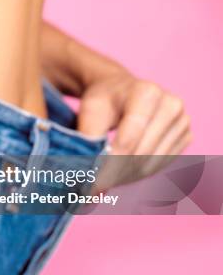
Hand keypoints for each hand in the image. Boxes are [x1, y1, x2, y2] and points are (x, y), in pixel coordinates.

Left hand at [77, 71, 191, 187]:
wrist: (121, 89)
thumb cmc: (104, 99)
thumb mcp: (90, 112)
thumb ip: (89, 142)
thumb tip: (92, 184)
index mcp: (146, 93)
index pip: (129, 139)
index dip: (111, 165)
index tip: (94, 184)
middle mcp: (171, 105)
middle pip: (142, 153)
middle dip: (117, 173)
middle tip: (97, 185)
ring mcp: (182, 120)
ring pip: (153, 163)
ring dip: (127, 176)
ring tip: (107, 178)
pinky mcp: (186, 135)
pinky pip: (162, 164)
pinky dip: (140, 173)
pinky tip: (124, 170)